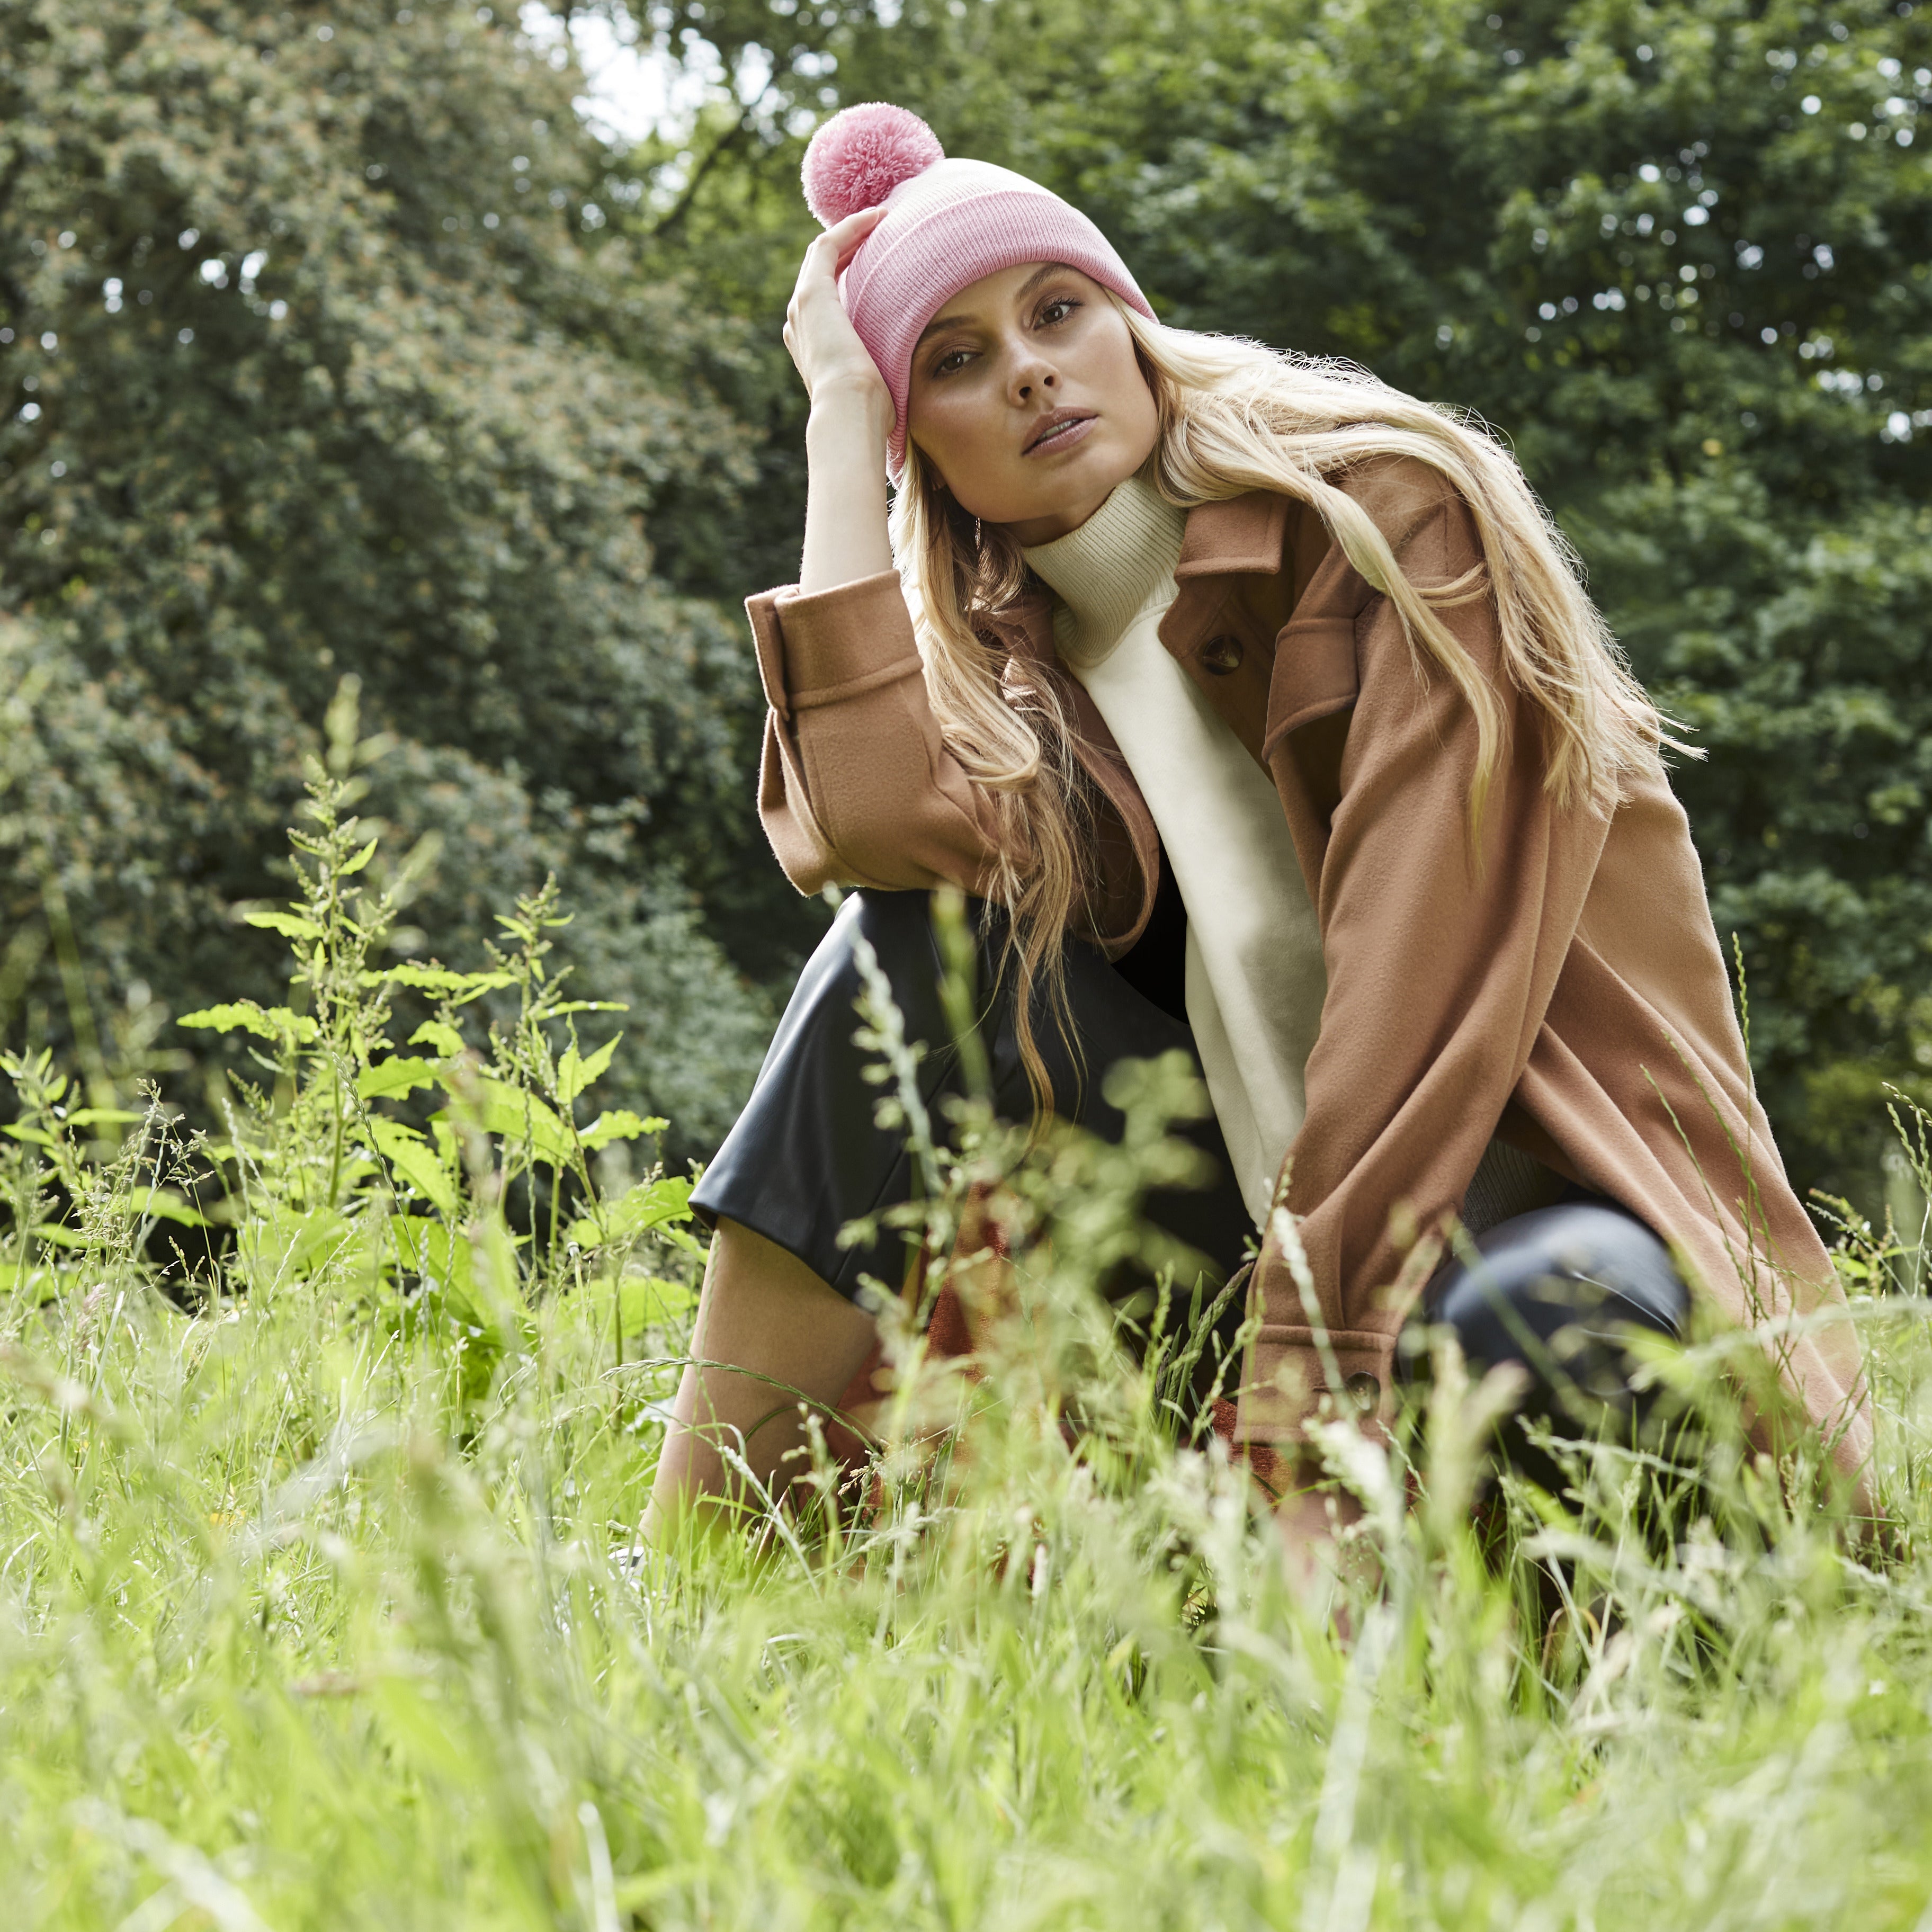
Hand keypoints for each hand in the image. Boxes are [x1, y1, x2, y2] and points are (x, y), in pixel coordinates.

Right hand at [783, 207, 890, 411]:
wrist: (849, 411)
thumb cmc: (868, 411)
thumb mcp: (877, 387)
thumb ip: (883, 374)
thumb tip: (910, 386)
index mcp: (811, 346)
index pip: (826, 298)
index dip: (849, 273)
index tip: (881, 260)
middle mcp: (800, 323)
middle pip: (820, 270)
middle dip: (849, 246)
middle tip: (881, 229)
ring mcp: (802, 306)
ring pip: (821, 253)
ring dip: (851, 232)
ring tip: (881, 217)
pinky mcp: (812, 293)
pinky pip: (827, 245)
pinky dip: (850, 228)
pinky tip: (877, 217)